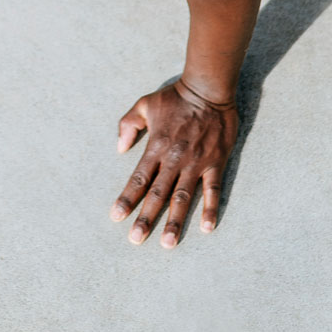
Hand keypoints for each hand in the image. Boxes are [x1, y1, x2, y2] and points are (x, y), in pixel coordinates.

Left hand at [111, 79, 238, 245]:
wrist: (208, 88)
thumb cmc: (175, 96)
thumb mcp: (145, 104)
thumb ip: (128, 125)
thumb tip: (119, 148)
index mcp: (155, 147)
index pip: (138, 178)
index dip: (126, 198)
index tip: (116, 216)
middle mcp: (174, 159)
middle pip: (157, 194)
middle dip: (146, 218)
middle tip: (136, 239)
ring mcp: (196, 163)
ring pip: (183, 197)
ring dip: (175, 220)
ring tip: (168, 243)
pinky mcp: (215, 162)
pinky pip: (213, 190)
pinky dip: (210, 209)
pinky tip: (206, 228)